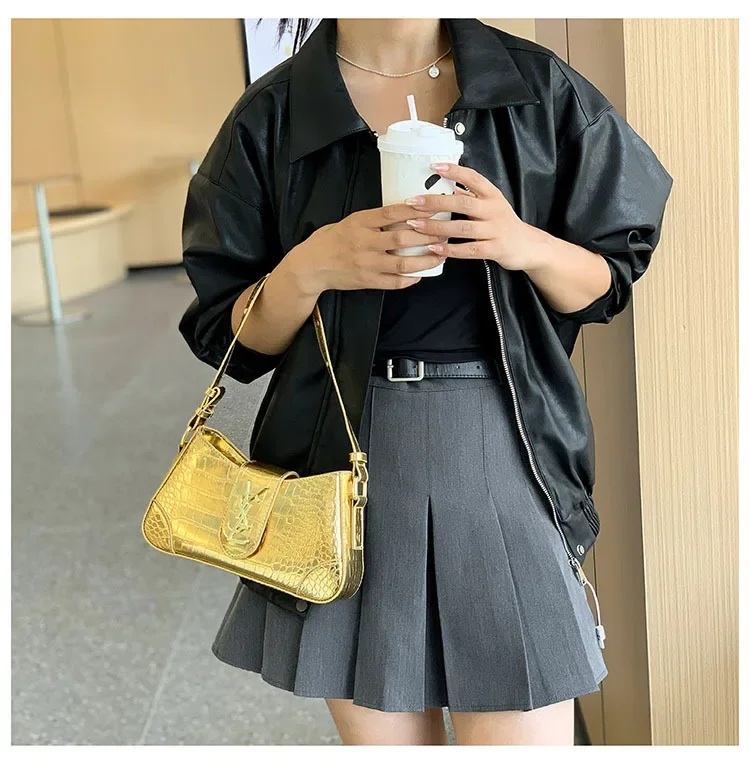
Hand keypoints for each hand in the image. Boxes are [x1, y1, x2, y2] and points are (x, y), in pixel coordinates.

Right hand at [283, 203, 447, 295]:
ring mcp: (366, 264)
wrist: (311, 266)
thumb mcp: (350, 222)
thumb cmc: (332, 240)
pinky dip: (411, 278)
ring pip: (402, 263)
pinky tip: (422, 274)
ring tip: (441, 255)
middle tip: (445, 232)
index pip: (391, 213)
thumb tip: (404, 211)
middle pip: (402, 238)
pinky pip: (394, 282)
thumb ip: (374, 219)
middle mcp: (364, 243)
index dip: (415, 210)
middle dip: (427, 236)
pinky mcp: (367, 281)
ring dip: (425, 260)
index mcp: (360, 223)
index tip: (434, 206)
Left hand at [401, 163, 539, 270]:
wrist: (529, 246)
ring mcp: (495, 230)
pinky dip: (450, 250)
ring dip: (437, 227)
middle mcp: (494, 210)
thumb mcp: (490, 205)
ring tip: (416, 225)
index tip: (434, 166)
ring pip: (462, 228)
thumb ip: (470, 196)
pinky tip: (434, 248)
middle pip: (462, 203)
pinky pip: (469, 250)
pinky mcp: (495, 249)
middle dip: (435, 202)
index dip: (454, 171)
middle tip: (413, 201)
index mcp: (492, 195)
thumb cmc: (504, 223)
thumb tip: (447, 185)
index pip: (473, 178)